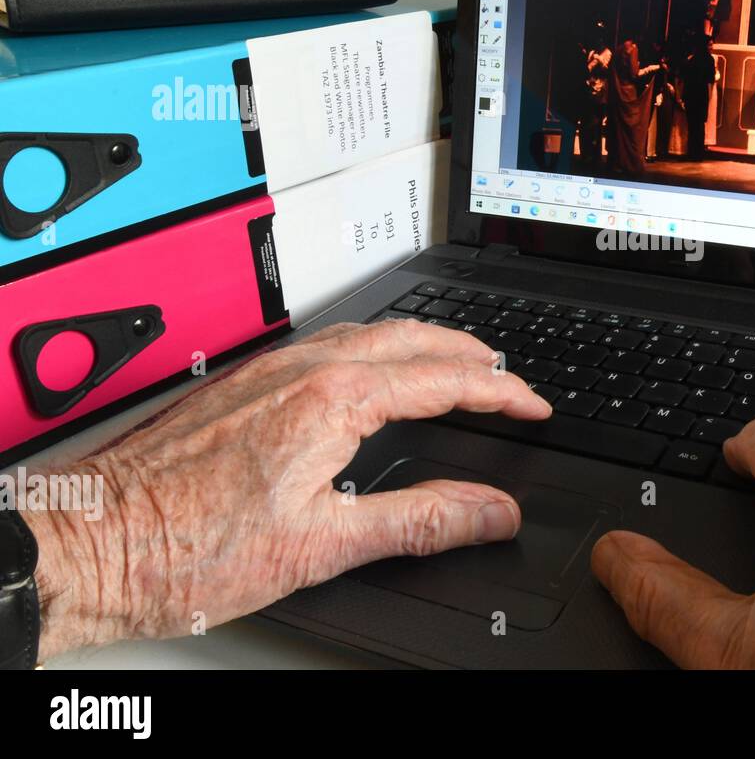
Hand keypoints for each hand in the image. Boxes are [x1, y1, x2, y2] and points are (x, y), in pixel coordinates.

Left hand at [26, 319, 550, 657]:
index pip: (445, 381)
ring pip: (371, 333)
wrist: (93, 540)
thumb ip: (421, 521)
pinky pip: (331, 342)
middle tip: (508, 378)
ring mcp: (270, 370)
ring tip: (455, 366)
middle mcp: (303, 370)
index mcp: (334, 400)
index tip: (534, 404)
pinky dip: (379, 349)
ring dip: (426, 344)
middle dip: (473, 354)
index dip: (501, 393)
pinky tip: (373, 372)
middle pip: (414, 338)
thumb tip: (490, 511)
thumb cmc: (188, 548)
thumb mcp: (324, 545)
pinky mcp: (244, 382)